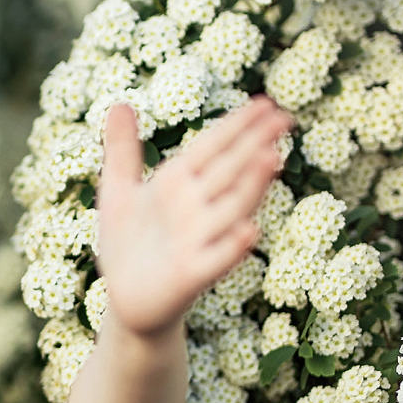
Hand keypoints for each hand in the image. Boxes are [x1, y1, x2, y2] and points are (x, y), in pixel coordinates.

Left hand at [96, 96, 292, 337]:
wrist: (125, 299)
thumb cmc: (127, 244)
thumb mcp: (117, 192)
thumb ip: (121, 150)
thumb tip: (119, 103)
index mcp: (178, 183)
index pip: (213, 147)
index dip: (236, 125)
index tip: (265, 102)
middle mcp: (194, 208)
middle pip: (229, 171)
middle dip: (253, 144)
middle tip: (284, 117)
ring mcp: (197, 240)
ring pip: (230, 209)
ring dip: (251, 187)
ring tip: (271, 158)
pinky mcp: (191, 275)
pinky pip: (216, 259)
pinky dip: (231, 246)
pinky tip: (248, 231)